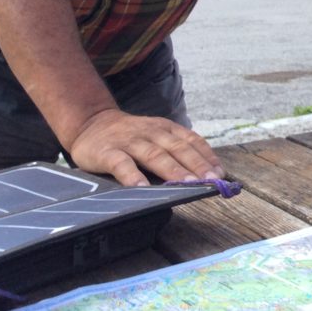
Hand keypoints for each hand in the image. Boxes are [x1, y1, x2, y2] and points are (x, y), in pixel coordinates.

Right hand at [68, 108, 224, 186]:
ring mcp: (130, 141)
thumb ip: (173, 150)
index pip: (191, 141)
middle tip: (211, 181)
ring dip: (173, 171)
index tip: (221, 173)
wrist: (91, 123)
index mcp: (166, 128)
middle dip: (196, 165)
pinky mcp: (108, 152)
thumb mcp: (155, 136)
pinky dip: (132, 176)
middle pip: (178, 149)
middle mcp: (151, 132)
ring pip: (155, 155)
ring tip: (187, 185)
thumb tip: (202, 175)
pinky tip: (141, 188)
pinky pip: (122, 164)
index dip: (207, 156)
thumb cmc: (130, 137)